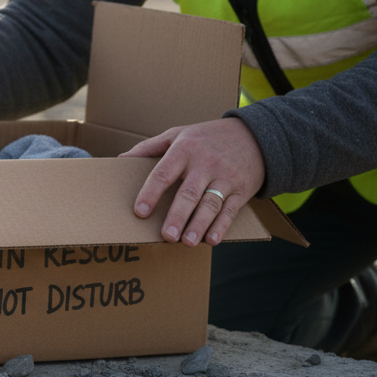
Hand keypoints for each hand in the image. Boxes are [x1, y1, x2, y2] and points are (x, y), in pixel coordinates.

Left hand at [120, 117, 265, 245]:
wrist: (256, 135)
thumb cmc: (207, 137)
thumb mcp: (178, 134)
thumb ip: (149, 147)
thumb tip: (120, 159)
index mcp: (185, 150)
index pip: (164, 173)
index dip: (151, 193)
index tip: (140, 212)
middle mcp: (205, 164)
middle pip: (188, 193)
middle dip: (177, 215)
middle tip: (167, 236)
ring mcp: (225, 177)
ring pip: (210, 204)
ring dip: (199, 225)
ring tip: (186, 242)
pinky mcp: (242, 189)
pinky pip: (231, 210)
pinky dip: (221, 226)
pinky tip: (211, 240)